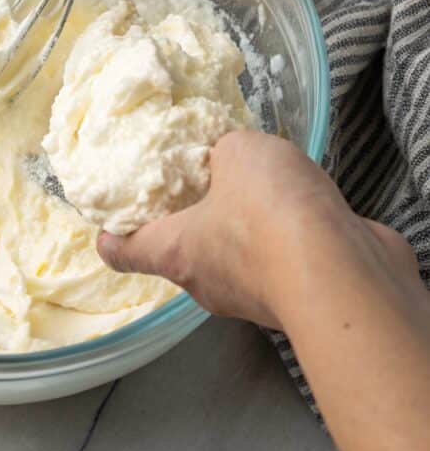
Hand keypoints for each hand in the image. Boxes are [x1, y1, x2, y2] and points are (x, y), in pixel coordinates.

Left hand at [96, 130, 419, 329]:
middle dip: (187, 220)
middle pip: (180, 252)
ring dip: (240, 229)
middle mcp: (205, 285)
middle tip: (198, 184)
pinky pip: (277, 264)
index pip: (123, 252)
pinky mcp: (296, 300)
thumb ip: (225, 151)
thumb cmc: (268, 213)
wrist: (344, 275)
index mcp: (174, 253)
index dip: (111, 236)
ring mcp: (251, 299)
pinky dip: (282, 241)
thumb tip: (230, 158)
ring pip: (232, 259)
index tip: (107, 223)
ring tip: (260, 189)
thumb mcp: (238, 154)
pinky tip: (301, 212)